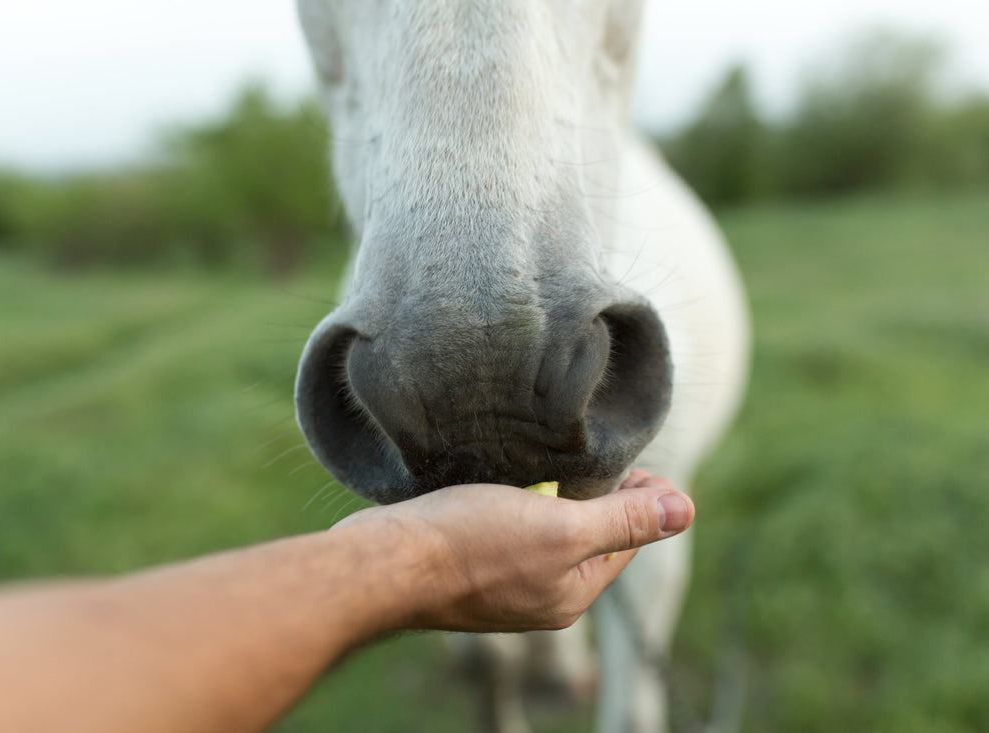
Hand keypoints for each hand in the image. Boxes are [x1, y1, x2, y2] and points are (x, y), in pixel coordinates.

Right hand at [332, 470, 692, 632]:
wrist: (385, 562)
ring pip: (546, 530)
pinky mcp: (467, 564)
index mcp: (571, 594)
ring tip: (550, 456)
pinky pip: (508, 529)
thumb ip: (622, 520)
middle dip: (596, 494)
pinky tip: (505, 475)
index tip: (630, 456)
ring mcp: (501, 583)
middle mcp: (540, 596)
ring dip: (554, 494)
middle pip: (588, 537)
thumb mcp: (560, 528)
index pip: (626, 541)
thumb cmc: (470, 543)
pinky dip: (516, 501)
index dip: (638, 495)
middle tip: (592, 448)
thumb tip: (687, 511)